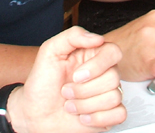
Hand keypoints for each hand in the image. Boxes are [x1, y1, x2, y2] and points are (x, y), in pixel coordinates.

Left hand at [8, 27, 124, 132]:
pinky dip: (98, 118)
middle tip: (66, 91)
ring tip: (70, 105)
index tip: (77, 75)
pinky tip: (83, 117)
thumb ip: (73, 36)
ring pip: (114, 98)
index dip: (98, 65)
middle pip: (113, 78)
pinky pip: (120, 115)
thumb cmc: (42, 83)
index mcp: (93, 56)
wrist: (34, 113)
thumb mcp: (50, 51)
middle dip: (84, 90)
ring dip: (85, 105)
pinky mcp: (108, 115)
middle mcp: (102, 74)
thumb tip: (97, 38)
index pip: (113, 52)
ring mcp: (106, 94)